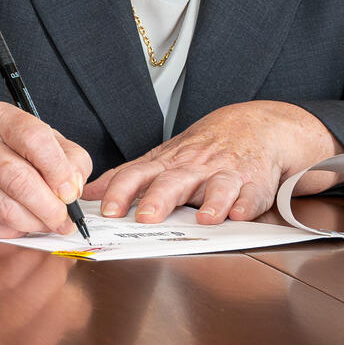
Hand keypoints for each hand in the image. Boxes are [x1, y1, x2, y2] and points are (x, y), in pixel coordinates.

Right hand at [0, 104, 91, 239]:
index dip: (58, 170)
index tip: (71, 192)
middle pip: (18, 179)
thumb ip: (70, 159)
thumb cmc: (13, 149)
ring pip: (4, 208)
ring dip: (34, 223)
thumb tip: (73, 188)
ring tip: (49, 223)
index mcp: (1, 117)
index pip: (34, 139)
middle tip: (65, 219)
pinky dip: (15, 230)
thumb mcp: (46, 140)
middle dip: (49, 206)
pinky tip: (24, 223)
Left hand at [82, 101, 338, 225]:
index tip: (106, 209)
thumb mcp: (163, 157)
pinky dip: (245, 204)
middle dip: (159, 198)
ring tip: (203, 218)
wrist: (256, 126)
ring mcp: (225, 174)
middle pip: (174, 181)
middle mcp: (195, 167)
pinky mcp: (253, 183)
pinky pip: (250, 194)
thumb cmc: (203, 149)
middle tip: (146, 216)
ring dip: (211, 201)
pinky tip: (240, 214)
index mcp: (169, 163)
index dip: (122, 190)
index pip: (139, 174)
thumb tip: (88, 193)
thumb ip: (128, 176)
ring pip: (217, 186)